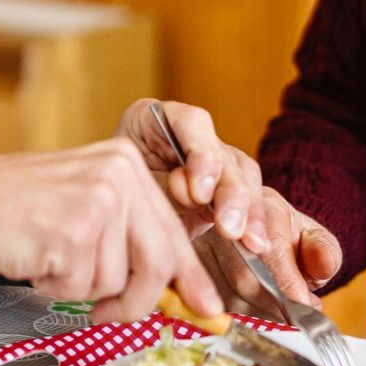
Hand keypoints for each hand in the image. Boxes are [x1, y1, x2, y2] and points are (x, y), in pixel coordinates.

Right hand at [0, 144, 221, 323]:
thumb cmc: (15, 211)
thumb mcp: (84, 206)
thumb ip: (129, 237)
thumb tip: (177, 292)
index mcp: (127, 163)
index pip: (173, 231)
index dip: (190, 278)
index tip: (211, 309)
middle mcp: (120, 174)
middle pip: (158, 263)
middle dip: (137, 301)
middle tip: (106, 315)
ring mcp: (98, 201)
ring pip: (118, 281)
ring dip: (80, 287)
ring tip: (48, 255)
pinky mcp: (74, 231)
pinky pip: (82, 288)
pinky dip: (56, 288)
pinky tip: (34, 258)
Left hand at [116, 99, 268, 252]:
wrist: (108, 220)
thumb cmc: (110, 199)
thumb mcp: (129, 190)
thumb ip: (162, 188)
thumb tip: (198, 196)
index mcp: (157, 119)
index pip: (192, 124)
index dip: (203, 156)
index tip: (200, 193)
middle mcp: (192, 136)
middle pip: (224, 154)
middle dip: (231, 193)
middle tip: (231, 227)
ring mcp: (213, 161)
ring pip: (243, 177)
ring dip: (249, 212)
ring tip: (252, 242)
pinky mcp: (224, 190)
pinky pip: (247, 202)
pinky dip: (252, 226)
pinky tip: (257, 246)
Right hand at [195, 187, 343, 316]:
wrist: (261, 238)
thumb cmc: (291, 242)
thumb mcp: (316, 241)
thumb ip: (324, 251)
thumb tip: (323, 265)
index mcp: (264, 208)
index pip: (271, 249)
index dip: (288, 282)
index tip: (304, 305)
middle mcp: (227, 225)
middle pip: (244, 278)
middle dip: (275, 307)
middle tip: (297, 319)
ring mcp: (202, 248)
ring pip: (226, 298)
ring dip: (259, 317)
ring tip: (281, 318)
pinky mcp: (191, 272)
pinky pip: (211, 307)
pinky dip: (238, 320)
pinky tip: (258, 319)